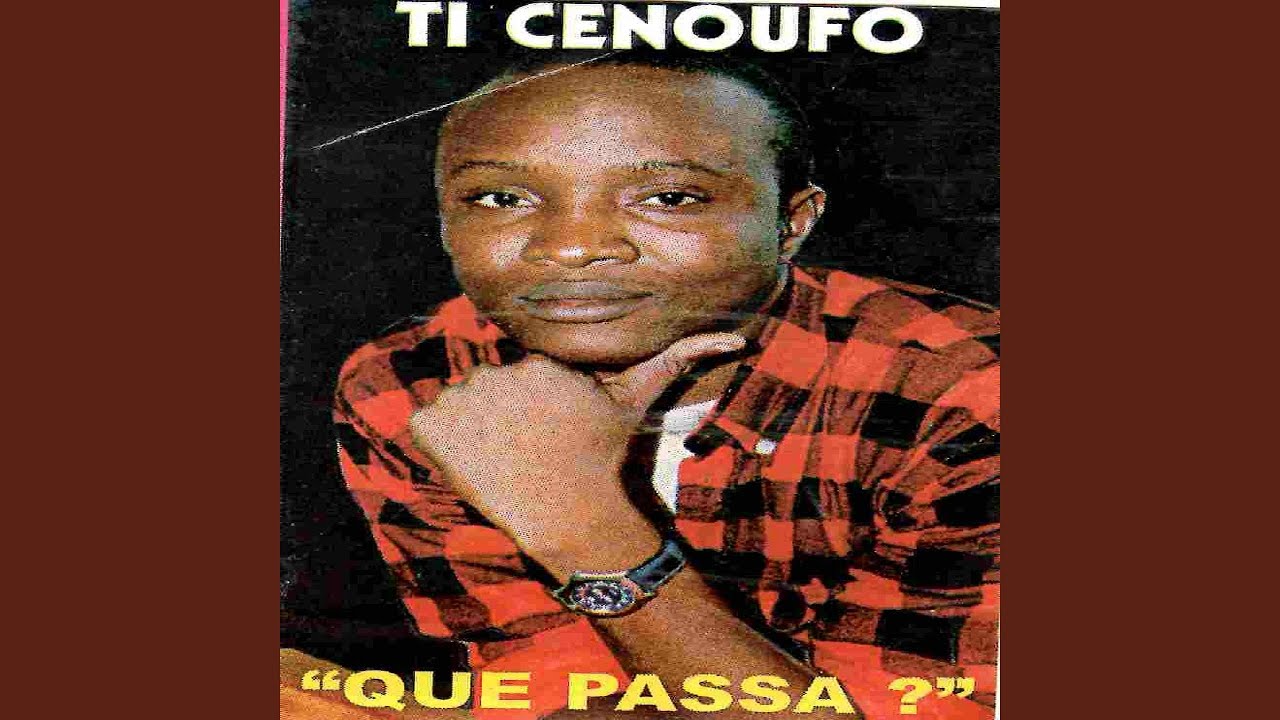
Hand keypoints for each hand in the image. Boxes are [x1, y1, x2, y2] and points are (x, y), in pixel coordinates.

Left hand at [408, 332, 744, 568]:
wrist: (570, 515)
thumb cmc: (604, 459)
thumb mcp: (637, 403)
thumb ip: (677, 359)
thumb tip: (736, 336)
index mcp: (539, 361)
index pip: (521, 375)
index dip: (533, 408)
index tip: (547, 436)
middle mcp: (497, 371)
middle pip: (488, 387)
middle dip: (502, 416)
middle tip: (527, 453)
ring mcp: (460, 399)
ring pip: (458, 406)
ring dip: (470, 430)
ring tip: (503, 461)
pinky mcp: (430, 428)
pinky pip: (424, 426)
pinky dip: (438, 446)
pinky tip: (472, 466)